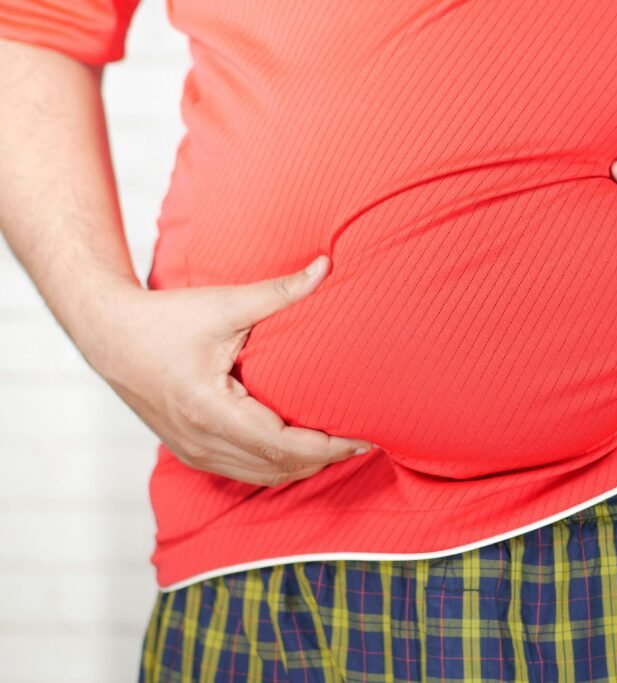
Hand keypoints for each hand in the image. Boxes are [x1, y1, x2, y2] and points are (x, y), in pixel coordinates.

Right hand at [88, 255, 375, 486]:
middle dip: (325, 458)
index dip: (329, 446)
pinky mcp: (191, 452)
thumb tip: (326, 266)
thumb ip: (279, 291)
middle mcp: (203, 442)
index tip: (365, 436)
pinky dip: (279, 466)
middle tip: (364, 439)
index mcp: (212, 412)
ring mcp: (195, 452)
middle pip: (280, 468)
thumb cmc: (164, 319)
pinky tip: (304, 449)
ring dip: (304, 466)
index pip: (285, 446)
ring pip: (264, 476)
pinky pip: (245, 471)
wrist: (109, 335)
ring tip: (341, 445)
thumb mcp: (223, 304)